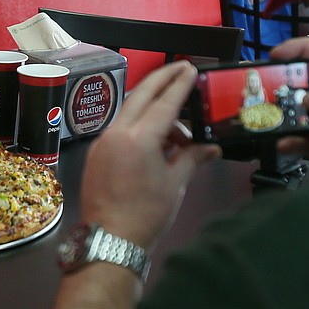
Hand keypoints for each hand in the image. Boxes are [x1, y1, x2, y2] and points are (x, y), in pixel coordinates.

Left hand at [80, 61, 220, 248]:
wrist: (109, 240)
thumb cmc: (145, 215)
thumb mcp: (175, 184)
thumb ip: (193, 159)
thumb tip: (211, 149)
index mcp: (139, 138)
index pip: (165, 102)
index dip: (180, 84)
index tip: (191, 69)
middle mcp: (117, 133)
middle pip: (141, 95)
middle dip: (162, 79)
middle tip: (181, 68)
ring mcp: (103, 143)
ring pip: (130, 112)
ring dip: (153, 110)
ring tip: (178, 131)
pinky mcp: (97, 154)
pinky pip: (120, 129)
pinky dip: (139, 127)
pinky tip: (156, 142)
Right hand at [270, 37, 308, 174]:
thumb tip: (307, 100)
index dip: (301, 49)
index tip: (276, 54)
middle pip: (305, 83)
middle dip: (284, 81)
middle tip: (267, 82)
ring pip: (297, 112)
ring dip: (282, 112)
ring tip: (269, 111)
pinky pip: (299, 143)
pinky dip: (290, 142)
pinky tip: (284, 142)